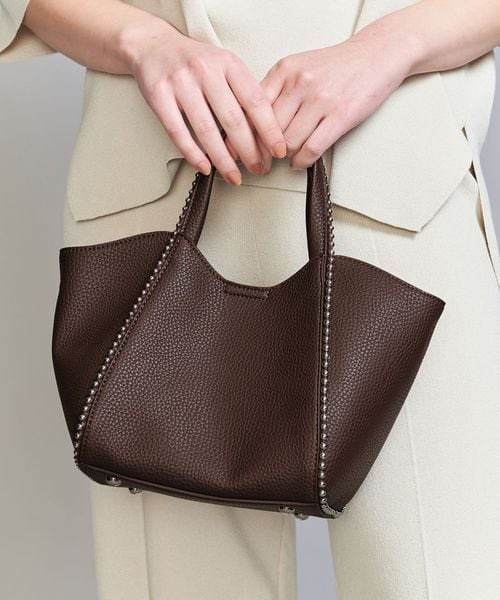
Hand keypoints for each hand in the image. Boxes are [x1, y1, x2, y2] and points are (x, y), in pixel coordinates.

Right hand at [123, 22, 286, 184]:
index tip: (278, 150)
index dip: (269, 129)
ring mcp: (181, 83)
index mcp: (228, 63)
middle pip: (233, 119)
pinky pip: (178, 132)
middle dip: (249, 151)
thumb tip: (265, 132)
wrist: (154, 45)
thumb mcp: (225, 67)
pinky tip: (205, 167)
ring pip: (206, 130)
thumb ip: (243, 93)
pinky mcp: (159, 96)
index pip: (255, 101)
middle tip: (258, 169)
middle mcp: (206, 70)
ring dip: (223, 159)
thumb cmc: (195, 62)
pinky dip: (193, 154)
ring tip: (234, 176)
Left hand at [227, 30, 414, 169]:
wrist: (376, 55)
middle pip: (269, 129)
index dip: (243, 134)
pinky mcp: (340, 116)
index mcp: (284, 70)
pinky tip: (300, 162)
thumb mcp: (299, 68)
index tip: (237, 150)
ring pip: (288, 142)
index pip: (252, 108)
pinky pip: (311, 149)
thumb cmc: (336, 66)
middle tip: (260, 162)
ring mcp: (320, 100)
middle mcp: (299, 83)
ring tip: (285, 158)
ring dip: (285, 156)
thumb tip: (251, 123)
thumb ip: (276, 91)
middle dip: (263, 150)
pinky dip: (302, 161)